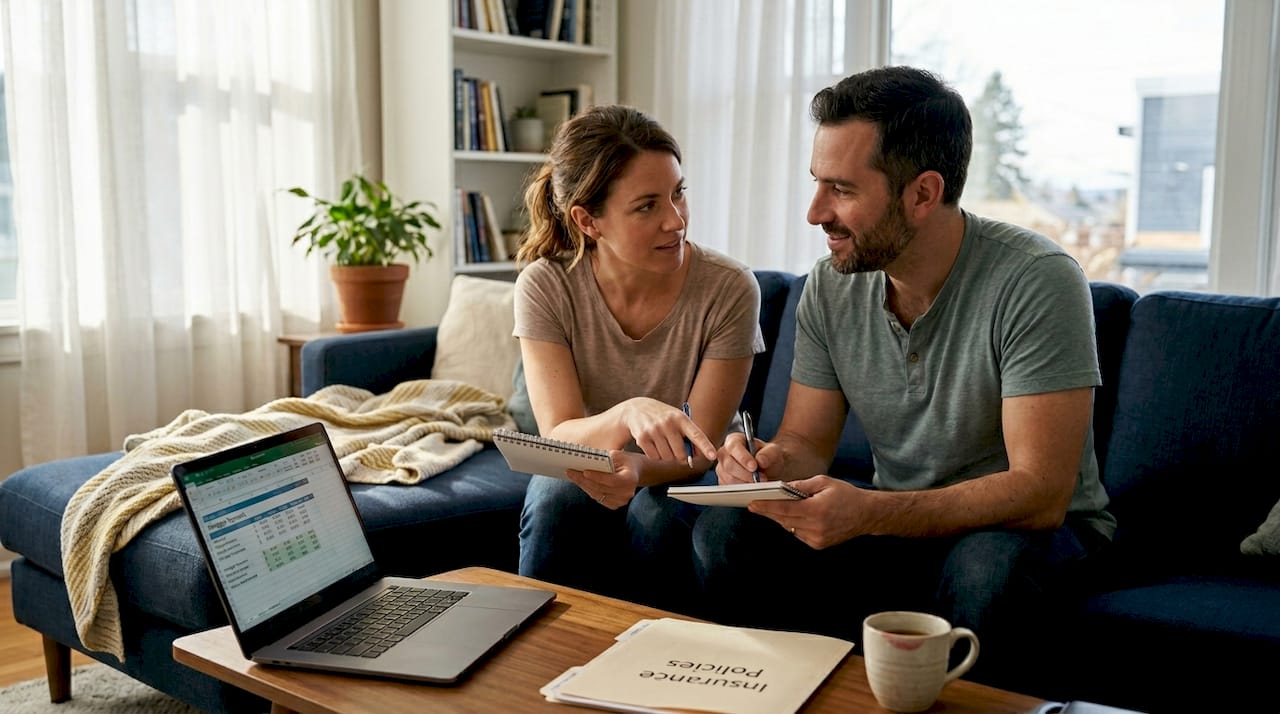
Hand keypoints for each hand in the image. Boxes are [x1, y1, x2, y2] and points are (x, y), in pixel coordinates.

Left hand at [566, 450, 640, 509]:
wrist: (634, 472)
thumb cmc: (625, 461)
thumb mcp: (618, 455)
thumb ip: (605, 459)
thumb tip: (587, 461)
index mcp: (630, 480)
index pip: (612, 480)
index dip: (598, 477)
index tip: (584, 471)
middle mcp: (627, 493)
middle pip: (601, 488)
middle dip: (584, 479)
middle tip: (570, 471)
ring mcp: (621, 501)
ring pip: (596, 493)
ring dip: (582, 484)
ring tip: (572, 475)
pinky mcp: (614, 505)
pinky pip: (597, 497)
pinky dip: (587, 489)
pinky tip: (579, 481)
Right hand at [621, 397, 716, 462]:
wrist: (637, 408)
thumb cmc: (664, 417)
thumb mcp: (678, 419)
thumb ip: (689, 435)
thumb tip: (698, 455)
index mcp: (681, 418)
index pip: (696, 435)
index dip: (705, 446)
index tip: (713, 456)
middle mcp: (668, 423)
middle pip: (680, 454)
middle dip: (680, 457)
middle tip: (676, 449)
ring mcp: (654, 430)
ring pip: (667, 458)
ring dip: (666, 455)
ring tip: (662, 443)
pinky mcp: (642, 438)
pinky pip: (654, 457)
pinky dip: (655, 455)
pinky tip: (653, 444)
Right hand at [716, 432, 773, 484]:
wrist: (769, 469)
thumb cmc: (768, 457)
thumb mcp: (774, 451)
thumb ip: (769, 453)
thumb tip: (760, 460)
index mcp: (734, 440)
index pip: (734, 447)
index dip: (743, 458)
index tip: (754, 467)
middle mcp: (725, 453)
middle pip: (729, 465)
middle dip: (746, 474)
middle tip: (761, 478)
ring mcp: (722, 468)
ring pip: (728, 478)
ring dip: (745, 483)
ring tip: (759, 483)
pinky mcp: (723, 481)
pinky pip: (729, 488)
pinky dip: (741, 490)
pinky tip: (752, 488)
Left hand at [746, 476, 863, 548]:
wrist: (866, 514)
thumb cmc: (845, 494)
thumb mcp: (823, 482)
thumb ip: (801, 485)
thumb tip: (781, 488)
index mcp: (817, 509)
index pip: (785, 509)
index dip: (766, 507)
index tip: (752, 503)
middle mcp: (816, 527)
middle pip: (784, 519)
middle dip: (768, 511)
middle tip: (754, 504)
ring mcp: (817, 538)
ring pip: (789, 527)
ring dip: (779, 518)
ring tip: (768, 508)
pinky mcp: (818, 545)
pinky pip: (798, 533)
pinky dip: (792, 524)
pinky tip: (789, 516)